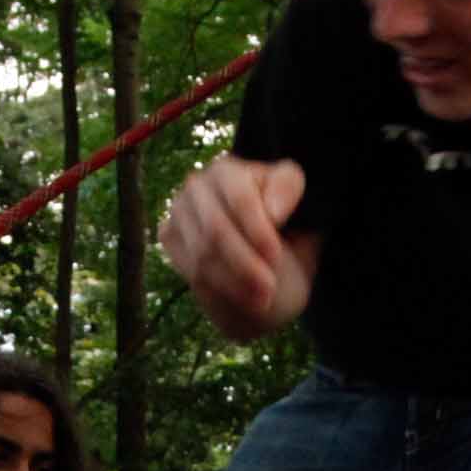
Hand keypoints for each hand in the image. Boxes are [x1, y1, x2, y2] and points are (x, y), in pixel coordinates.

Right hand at [159, 155, 310, 339]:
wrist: (265, 264)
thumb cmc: (287, 232)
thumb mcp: (302, 210)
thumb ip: (289, 196)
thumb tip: (273, 211)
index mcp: (230, 170)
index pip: (240, 198)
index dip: (257, 229)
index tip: (275, 256)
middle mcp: (199, 184)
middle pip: (216, 229)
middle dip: (244, 263)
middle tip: (268, 289)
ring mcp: (179, 209)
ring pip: (202, 254)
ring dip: (233, 282)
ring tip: (261, 301)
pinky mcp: (169, 234)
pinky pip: (190, 267)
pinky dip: (218, 288)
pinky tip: (241, 299)